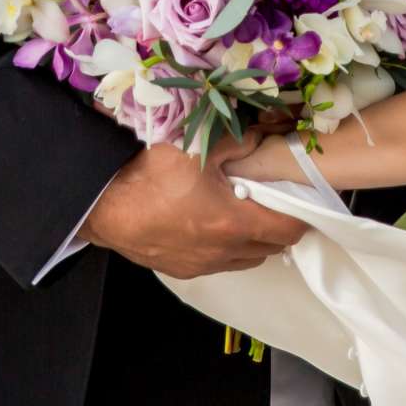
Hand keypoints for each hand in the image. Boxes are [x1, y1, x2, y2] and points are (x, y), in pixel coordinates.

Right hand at [82, 140, 306, 279]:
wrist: (104, 205)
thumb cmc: (148, 175)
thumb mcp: (198, 145)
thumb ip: (240, 140)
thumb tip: (266, 135)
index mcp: (234, 222)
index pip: (290, 228)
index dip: (301, 211)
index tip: (300, 195)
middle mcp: (224, 251)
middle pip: (273, 246)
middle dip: (278, 223)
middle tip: (271, 196)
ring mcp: (203, 264)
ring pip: (247, 257)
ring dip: (253, 238)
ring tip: (240, 209)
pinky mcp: (184, 270)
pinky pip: (220, 262)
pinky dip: (227, 247)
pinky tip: (210, 222)